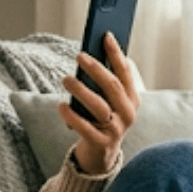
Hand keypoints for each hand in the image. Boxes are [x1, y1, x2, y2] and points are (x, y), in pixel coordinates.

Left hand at [61, 32, 140, 176]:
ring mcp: (116, 129)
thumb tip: (88, 56)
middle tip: (80, 55)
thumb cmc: (100, 121)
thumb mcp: (106, 102)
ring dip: (80, 90)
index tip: (106, 35)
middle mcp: (128, 113)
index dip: (116, 53)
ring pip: (98, 105)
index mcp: (132, 99)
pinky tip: (60, 104)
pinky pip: (84, 126)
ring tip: (65, 78)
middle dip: (96, 68)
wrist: (101, 156)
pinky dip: (71, 115)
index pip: (125, 72)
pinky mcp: (101, 143)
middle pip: (112, 86)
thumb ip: (102, 84)